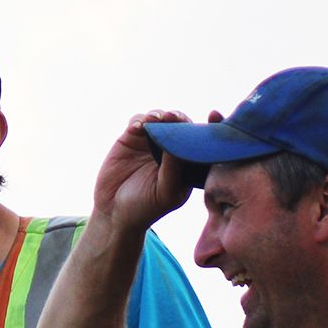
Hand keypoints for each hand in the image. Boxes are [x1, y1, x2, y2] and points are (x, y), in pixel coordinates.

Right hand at [90, 109, 209, 233]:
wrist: (114, 212)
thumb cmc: (145, 207)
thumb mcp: (166, 192)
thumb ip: (174, 167)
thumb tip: (178, 138)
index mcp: (188, 162)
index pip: (203, 140)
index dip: (210, 125)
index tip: (213, 115)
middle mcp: (171, 149)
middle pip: (181, 125)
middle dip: (179, 118)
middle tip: (173, 118)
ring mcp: (150, 142)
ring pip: (160, 119)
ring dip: (159, 115)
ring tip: (156, 119)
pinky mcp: (130, 139)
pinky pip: (137, 122)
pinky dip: (138, 120)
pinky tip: (137, 127)